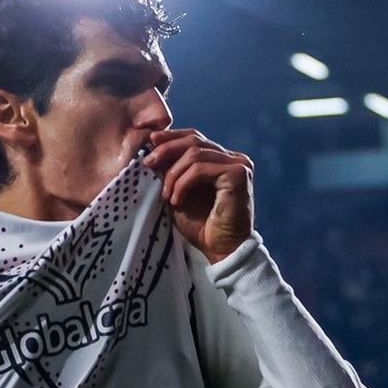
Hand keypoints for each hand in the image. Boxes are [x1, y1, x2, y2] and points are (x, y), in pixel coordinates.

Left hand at [142, 129, 253, 263]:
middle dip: (167, 150)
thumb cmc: (201, 226)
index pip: (195, 138)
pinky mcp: (238, 175)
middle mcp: (233, 158)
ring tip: (166, 195)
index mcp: (221, 159)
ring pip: (195, 154)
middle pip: (194, 140)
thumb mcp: (179, 192)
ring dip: (173, 174)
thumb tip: (153, 148)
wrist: (220, 250)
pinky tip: (177, 200)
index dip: (171, 137)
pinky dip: (183, 183)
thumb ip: (172, 170)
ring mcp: (239, 164)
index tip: (150, 143)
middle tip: (148, 163)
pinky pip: (200, 169)